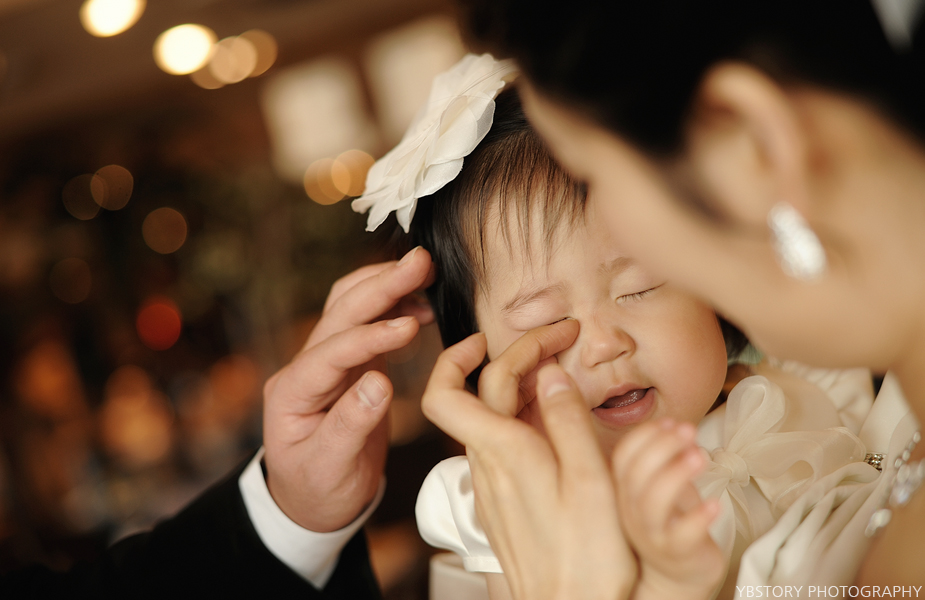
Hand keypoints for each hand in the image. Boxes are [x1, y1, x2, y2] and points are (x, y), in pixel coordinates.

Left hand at [262, 246, 433, 531]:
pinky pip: (368, 325)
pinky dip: (394, 307)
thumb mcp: (331, 468)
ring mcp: (327, 362)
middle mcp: (306, 368)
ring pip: (350, 308)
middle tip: (420, 262)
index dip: (370, 337)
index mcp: (292, 392)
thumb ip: (352, 425)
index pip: (331, 352)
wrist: (311, 502)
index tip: (409, 327)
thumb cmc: (318, 490)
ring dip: (385, 285)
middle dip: (380, 286)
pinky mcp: (350, 365)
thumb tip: (380, 382)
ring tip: (424, 270)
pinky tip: (421, 303)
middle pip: (340, 314)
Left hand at [422, 322, 636, 599]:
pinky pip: (506, 441)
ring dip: (522, 382)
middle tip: (561, 339)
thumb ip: (568, 422)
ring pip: (494, 415)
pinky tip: (557, 416)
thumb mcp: (590, 481)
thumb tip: (551, 375)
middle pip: (484, 392)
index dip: (454, 356)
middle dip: (519, 354)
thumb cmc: (584, 559)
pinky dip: (526, 414)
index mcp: (503, 452)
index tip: (489, 336)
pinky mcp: (506, 499)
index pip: (446, 394)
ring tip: (562, 370)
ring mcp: (494, 483)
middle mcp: (489, 465)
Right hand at [612, 420, 723, 599]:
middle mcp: (631, 511)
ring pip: (653, 502)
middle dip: (662, 446)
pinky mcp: (676, 553)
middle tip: (689, 430)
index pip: (623, 456)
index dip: (645, 435)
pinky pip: (682, 535)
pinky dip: (698, 517)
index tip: (671, 422)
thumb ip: (667, 460)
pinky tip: (715, 503)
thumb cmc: (671, 522)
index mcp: (624, 490)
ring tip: (701, 457)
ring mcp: (651, 534)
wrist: (677, 574)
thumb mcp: (663, 486)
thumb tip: (680, 429)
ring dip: (676, 474)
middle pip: (636, 474)